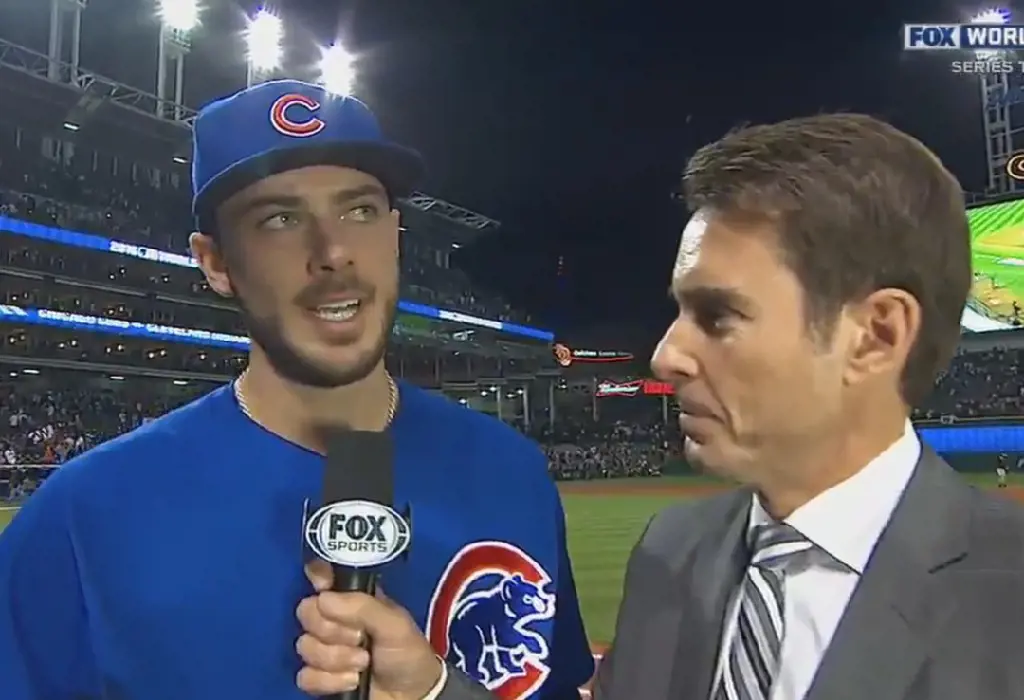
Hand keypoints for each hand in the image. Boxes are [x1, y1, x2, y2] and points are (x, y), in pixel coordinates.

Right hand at [296, 560, 443, 699]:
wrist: (411, 695)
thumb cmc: (407, 653)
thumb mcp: (395, 625)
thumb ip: (363, 607)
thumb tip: (324, 598)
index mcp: (352, 599)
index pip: (322, 575)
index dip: (317, 577)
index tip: (324, 588)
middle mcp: (335, 620)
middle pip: (307, 612)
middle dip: (334, 630)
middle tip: (360, 639)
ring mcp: (325, 649)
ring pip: (305, 646)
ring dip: (336, 658)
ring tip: (363, 664)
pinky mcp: (320, 678)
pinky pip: (305, 675)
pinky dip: (329, 681)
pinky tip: (352, 682)